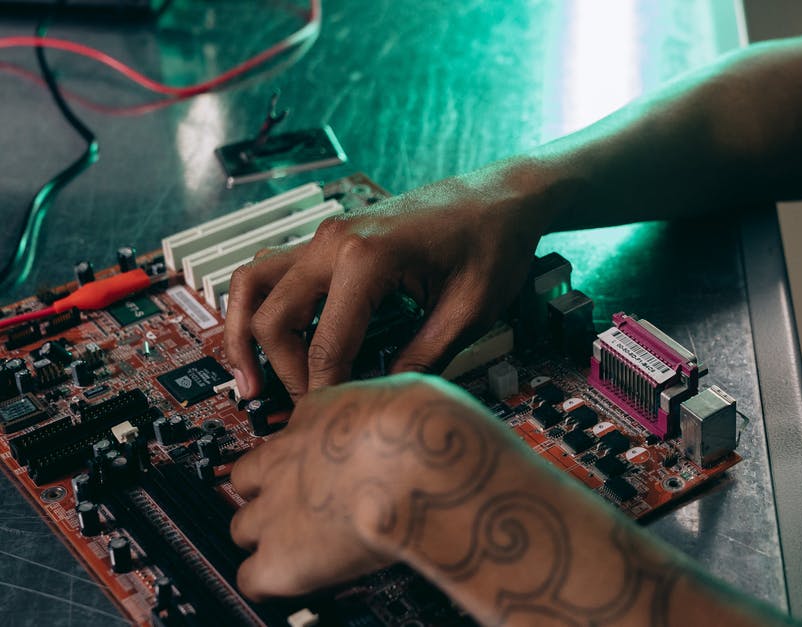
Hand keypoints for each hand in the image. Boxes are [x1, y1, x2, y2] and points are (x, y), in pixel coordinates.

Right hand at [223, 158, 563, 399]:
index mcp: (368, 258)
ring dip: (245, 334)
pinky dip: (260, 305)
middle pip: (273, 317)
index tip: (334, 421)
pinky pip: (274, 270)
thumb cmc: (492, 244)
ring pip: (254, 284)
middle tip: (307, 409)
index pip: (326, 345)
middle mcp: (334, 241)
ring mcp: (327, 236)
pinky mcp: (331, 239)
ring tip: (250, 381)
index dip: (326, 393)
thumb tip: (380, 398)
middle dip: (284, 371)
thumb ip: (422, 358)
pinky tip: (269, 342)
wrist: (500, 198)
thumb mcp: (469, 312)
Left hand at [228, 373, 508, 599]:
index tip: (328, 465)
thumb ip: (395, 411)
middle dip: (271, 494)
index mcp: (321, 413)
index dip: (309, 455)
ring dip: (268, 539)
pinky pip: (252, 579)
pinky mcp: (280, 558)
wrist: (423, 464)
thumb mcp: (410, 396)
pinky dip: (269, 583)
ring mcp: (275, 509)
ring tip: (303, 550)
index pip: (294, 432)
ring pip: (242, 528)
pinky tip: (299, 581)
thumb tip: (412, 411)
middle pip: (247, 478)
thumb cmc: (431, 429)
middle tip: (307, 509)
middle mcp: (287, 457)